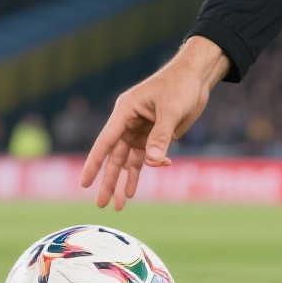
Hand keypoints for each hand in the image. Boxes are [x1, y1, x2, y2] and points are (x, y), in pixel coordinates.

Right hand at [80, 42, 220, 209]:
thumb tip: (151, 163)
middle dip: (109, 181)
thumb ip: (160, 137)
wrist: (197, 76)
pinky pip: (146, 157)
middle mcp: (128, 122)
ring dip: (125, 181)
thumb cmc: (180, 86)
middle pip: (115, 156)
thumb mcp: (171, 111)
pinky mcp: (154, 135)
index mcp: (124, 112)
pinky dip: (144, 171)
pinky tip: (136, 189)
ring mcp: (141, 130)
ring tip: (119, 206)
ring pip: (128, 160)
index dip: (94, 164)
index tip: (84, 183)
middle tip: (101, 204)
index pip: (105, 142)